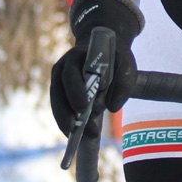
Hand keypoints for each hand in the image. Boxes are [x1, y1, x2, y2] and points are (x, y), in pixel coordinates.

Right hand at [49, 0, 142, 134]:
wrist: (103, 42)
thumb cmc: (115, 55)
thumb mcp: (125, 62)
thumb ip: (124, 82)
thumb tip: (113, 108)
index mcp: (76, 56)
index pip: (70, 75)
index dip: (75, 93)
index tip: (83, 108)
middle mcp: (62, 68)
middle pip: (58, 93)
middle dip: (67, 113)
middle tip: (77, 130)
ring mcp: (58, 79)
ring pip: (56, 102)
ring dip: (63, 120)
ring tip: (73, 138)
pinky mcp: (60, 90)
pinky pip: (59, 107)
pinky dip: (64, 120)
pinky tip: (72, 134)